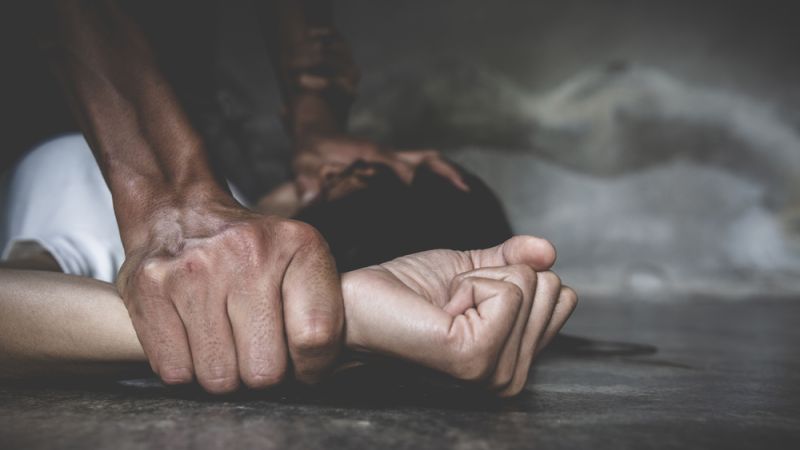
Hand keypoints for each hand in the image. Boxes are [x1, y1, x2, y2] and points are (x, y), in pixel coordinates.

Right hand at [117, 195, 342, 393]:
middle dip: (263, 374)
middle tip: (255, 350)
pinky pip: (176, 373)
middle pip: (265, 371)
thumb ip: (324, 309)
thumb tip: (317, 370)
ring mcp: (194, 271)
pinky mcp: (149, 289)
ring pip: (219, 378)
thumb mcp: (302, 258)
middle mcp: (246, 254)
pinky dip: (186, 369)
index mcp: (297, 245)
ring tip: (225, 343)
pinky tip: (193, 340)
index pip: (315, 338)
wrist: (181, 211)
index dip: (311, 366)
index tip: (301, 363)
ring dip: (224, 374)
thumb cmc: (250, 250)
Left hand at [293, 135, 468, 204]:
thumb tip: (311, 196)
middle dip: (445, 174)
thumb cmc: (311, 151)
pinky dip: (441, 172)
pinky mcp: (394, 160)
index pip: (398, 168)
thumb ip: (306, 180)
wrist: (316, 133)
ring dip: (449, 172)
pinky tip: (453, 187)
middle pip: (424, 159)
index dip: (411, 183)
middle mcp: (387, 154)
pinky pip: (424, 163)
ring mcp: (393, 156)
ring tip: (469, 191)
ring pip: (429, 159)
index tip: (423, 203)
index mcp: (371, 155)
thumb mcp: (303, 164)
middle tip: (466, 192)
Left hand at [341, 236, 576, 396]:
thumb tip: (549, 248)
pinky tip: (441, 308)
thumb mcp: (472, 268)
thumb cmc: (406, 291)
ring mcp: (494, 372)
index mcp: (515, 358)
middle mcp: (511, 376)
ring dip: (480, 279)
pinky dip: (470, 283)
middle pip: (551, 288)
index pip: (563, 297)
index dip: (513, 276)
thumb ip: (514, 259)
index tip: (468, 294)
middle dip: (498, 275)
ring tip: (445, 305)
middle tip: (453, 299)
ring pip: (529, 285)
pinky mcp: (475, 357)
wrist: (359, 302)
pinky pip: (506, 291)